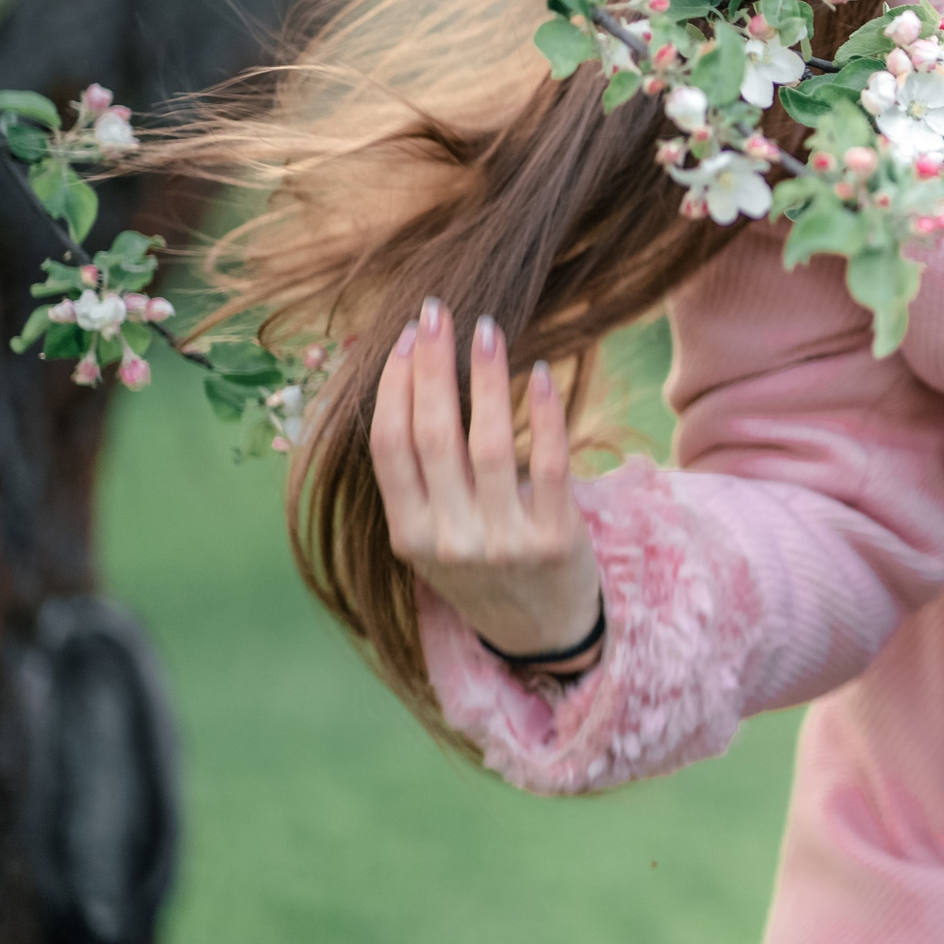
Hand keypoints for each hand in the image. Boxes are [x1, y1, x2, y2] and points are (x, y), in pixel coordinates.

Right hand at [370, 297, 603, 669]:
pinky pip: (548, 464)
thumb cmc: (480, 566)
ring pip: (488, 444)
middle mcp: (449, 540)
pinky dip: (543, 415)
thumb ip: (418, 479)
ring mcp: (502, 541)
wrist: (539, 632)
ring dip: (485, 379)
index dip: (392, 388)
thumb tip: (402, 384)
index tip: (400, 338)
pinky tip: (540, 373)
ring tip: (486, 329)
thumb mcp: (433, 536)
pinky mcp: (555, 539)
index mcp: (409, 535)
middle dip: (431, 367)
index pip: (388, 448)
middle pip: (432, 436)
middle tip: (436, 312)